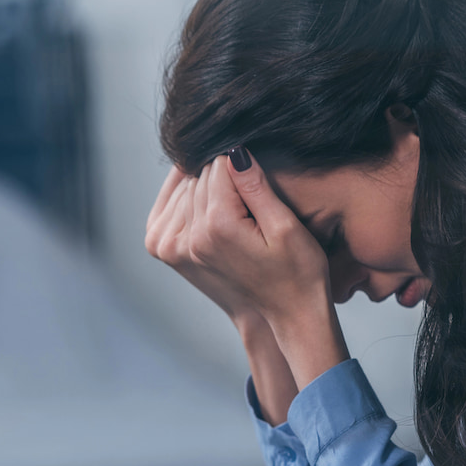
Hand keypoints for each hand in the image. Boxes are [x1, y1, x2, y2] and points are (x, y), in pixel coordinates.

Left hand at [144, 150, 331, 329]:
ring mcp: (177, 248)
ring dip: (206, 187)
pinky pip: (167, 209)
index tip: (258, 179)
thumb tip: (234, 152)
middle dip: (224, 176)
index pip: (220, 165)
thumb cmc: (298, 272)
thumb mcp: (285, 226)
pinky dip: (183, 198)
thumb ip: (256, 187)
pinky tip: (203, 200)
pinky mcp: (170, 253)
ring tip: (234, 205)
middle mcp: (191, 237)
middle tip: (248, 195)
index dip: (242, 165)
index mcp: (219, 226)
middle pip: (201, 177)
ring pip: (186, 189)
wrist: (288, 313)